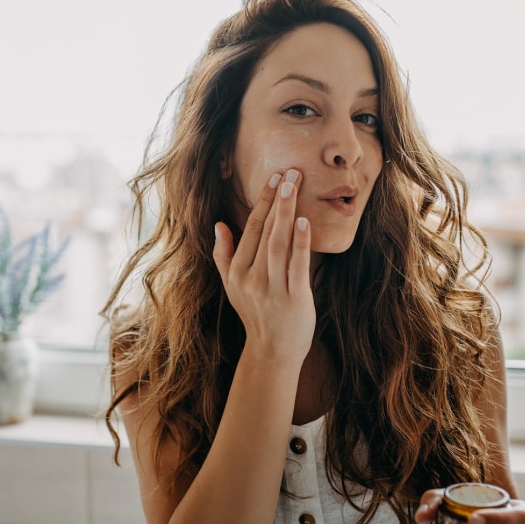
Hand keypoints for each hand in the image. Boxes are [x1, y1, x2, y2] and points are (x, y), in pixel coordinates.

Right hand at [213, 169, 314, 359]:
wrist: (274, 352)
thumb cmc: (255, 314)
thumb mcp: (231, 286)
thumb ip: (223, 255)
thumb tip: (219, 225)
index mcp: (237, 271)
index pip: (250, 228)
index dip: (262, 201)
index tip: (274, 178)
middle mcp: (252, 278)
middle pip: (265, 230)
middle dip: (278, 199)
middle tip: (290, 172)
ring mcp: (272, 288)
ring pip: (279, 243)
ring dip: (287, 213)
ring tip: (295, 187)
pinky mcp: (295, 298)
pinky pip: (297, 265)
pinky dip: (301, 243)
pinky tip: (305, 221)